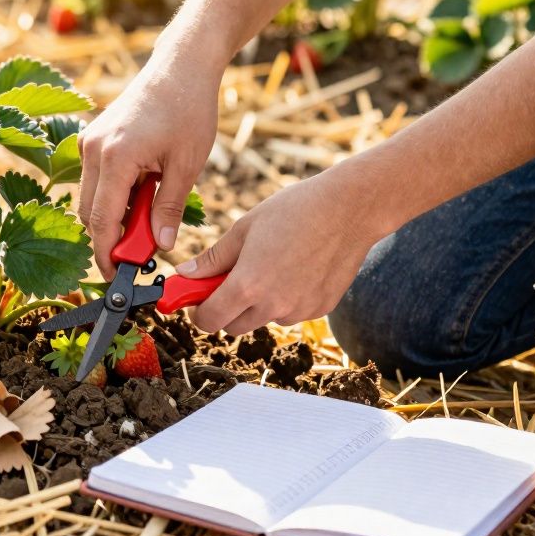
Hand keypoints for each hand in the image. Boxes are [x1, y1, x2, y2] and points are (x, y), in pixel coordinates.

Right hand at [78, 54, 219, 277]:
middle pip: (89, 214)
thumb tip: (162, 246)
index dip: (107, 254)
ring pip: (91, 198)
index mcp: (115, 157)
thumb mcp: (187, 164)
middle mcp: (93, 149)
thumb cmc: (189, 108)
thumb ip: (169, 208)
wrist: (181, 65)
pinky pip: (95, 179)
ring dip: (114, 216)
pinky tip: (143, 193)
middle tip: (140, 255)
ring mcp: (89, 141)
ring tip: (149, 217)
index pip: (101, 221)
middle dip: (111, 239)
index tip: (117, 276)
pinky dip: (114, 196)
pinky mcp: (93, 138)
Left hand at [176, 169, 387, 333]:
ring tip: (271, 264)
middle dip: (225, 310)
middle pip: (234, 326)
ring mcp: (300, 310)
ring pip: (264, 319)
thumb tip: (185, 275)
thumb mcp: (244, 229)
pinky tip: (296, 268)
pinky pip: (291, 312)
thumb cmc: (293, 211)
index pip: (210, 320)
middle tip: (229, 281)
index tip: (198, 301)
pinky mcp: (320, 309)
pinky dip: (285, 299)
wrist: (349, 209)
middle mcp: (273, 306)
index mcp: (248, 285)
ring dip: (257, 304)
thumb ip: (212, 258)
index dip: (199, 313)